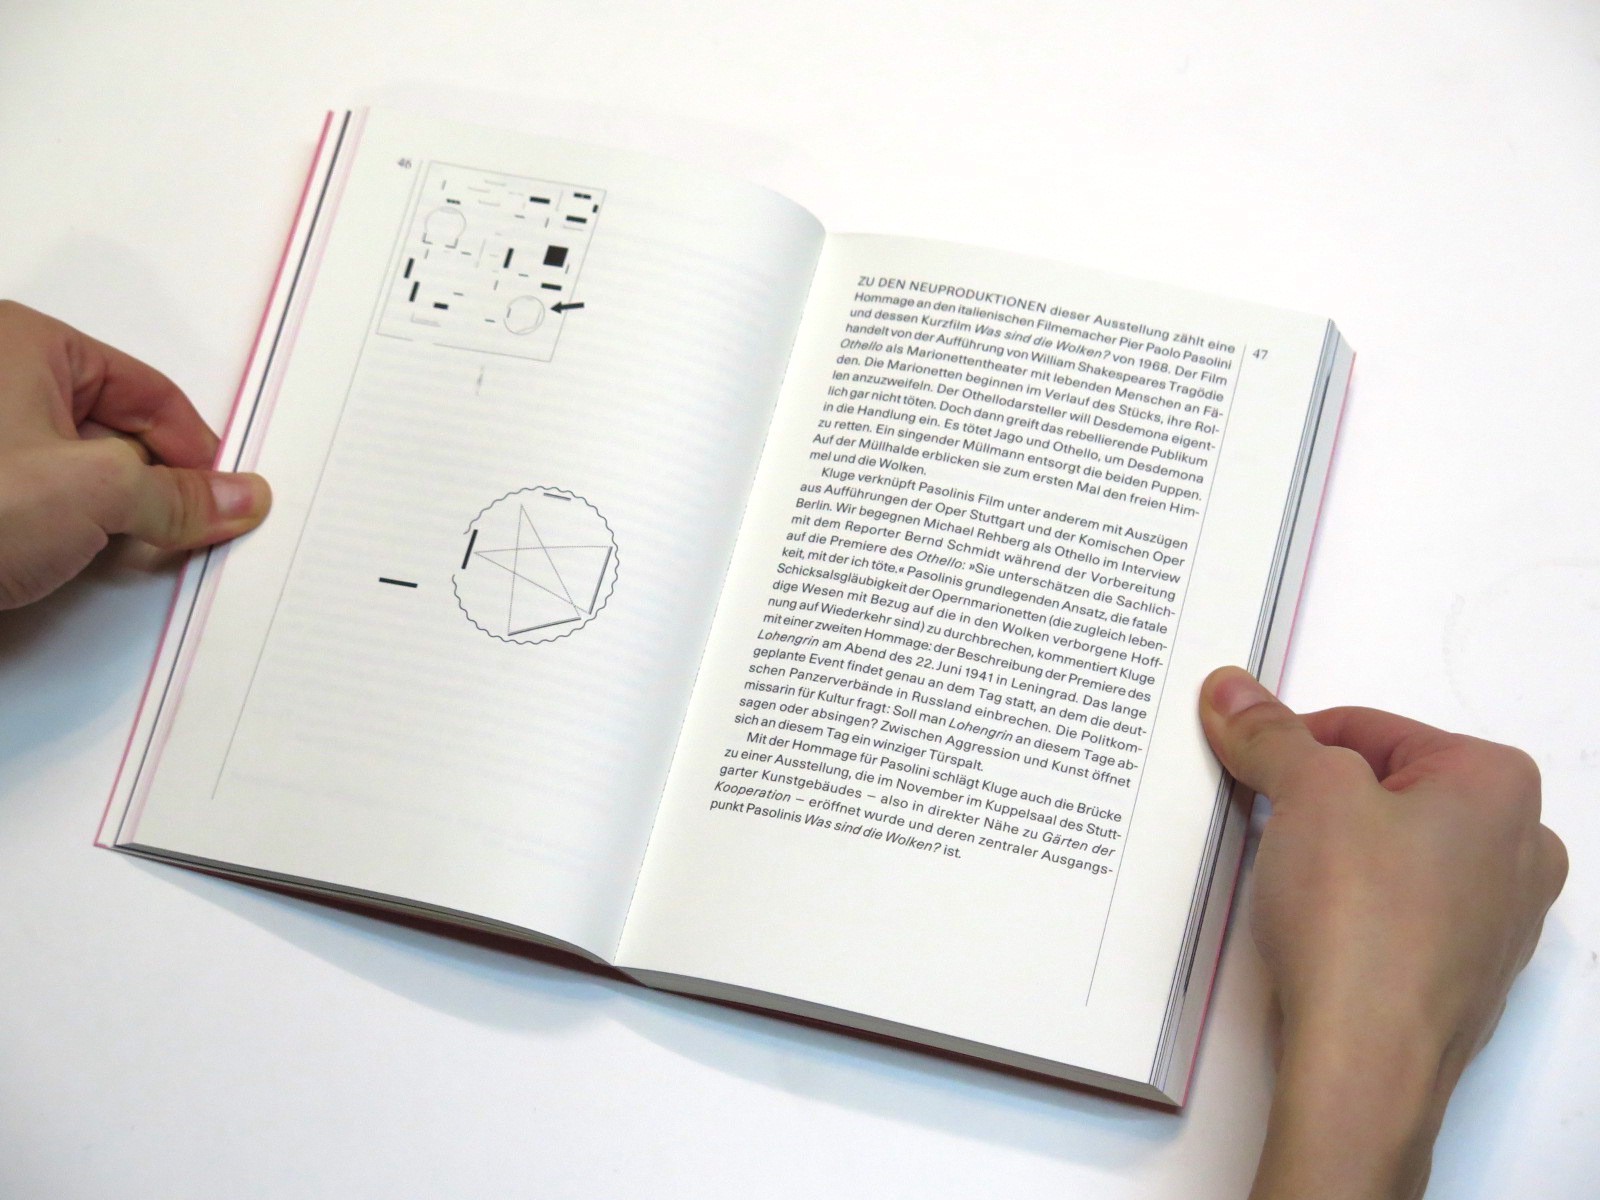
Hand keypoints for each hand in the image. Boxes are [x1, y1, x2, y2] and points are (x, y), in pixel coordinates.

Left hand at [0, 302, 269, 608]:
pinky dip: (63, 526)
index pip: (145, 389)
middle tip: (181, 528)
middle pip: (112, 426)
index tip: (220, 497)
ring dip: (107, 510)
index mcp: (21, 342)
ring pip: (71, 464)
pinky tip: (68, 558)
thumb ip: (180, 496)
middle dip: (151, 480)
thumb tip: (239, 497)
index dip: (193, 446)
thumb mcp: (97, 493)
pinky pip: (33, 494)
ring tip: (118, 548)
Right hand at [1199, 667, 1566, 1199]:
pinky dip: (1352, 906)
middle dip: (1318, 796)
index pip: (1370, 728)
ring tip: (1284, 874)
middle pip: (1388, 788)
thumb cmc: (1360, 920)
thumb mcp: (1305, 794)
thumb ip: (1269, 735)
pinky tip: (1312, 924)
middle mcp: (1520, 847)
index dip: (1294, 739)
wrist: (1366, 1063)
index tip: (1246, 758)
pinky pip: (1398, 912)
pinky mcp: (1465, 974)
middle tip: (1262, 814)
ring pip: (1394, 852)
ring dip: (1333, 851)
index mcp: (1500, 784)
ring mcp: (1499, 918)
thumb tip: (1232, 691)